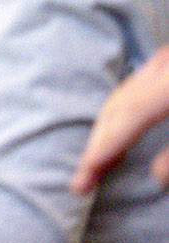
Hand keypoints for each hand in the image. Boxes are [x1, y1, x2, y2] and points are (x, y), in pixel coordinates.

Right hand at [72, 45, 168, 192]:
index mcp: (167, 90)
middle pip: (116, 108)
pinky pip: (133, 85)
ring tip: (97, 158)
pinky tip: (119, 123)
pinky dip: (120, 108)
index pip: (124, 123)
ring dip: (106, 127)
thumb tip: (156, 177)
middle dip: (98, 144)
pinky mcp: (168, 61)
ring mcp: (163, 61)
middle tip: (82, 178)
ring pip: (121, 95)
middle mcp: (159, 70)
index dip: (100, 152)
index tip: (81, 181)